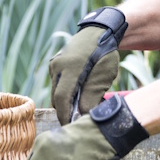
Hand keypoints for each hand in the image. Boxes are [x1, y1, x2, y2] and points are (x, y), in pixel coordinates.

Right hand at [48, 8, 125, 123]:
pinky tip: (77, 94)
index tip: (70, 127)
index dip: (64, 115)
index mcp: (70, 68)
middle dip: (65, 111)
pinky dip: (65, 92)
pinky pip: (57, 83)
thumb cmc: (104, 54)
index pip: (61, 98)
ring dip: (66, 101)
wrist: (99, 32)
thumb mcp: (104, 77)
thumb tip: (83, 116)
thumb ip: (92, 97)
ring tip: (79, 108)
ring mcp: (54, 64)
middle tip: (76, 122)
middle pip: (56, 97)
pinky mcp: (54, 64)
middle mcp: (57, 66)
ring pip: (56, 91)